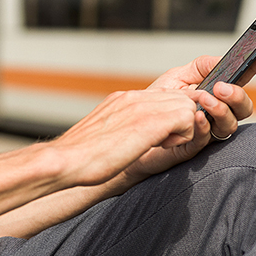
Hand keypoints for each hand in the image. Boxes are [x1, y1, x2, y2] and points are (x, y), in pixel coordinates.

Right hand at [50, 88, 201, 188]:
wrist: (67, 160)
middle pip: (180, 96)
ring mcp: (142, 105)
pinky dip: (183, 135)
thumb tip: (125, 135)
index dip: (170, 115)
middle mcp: (133, 97)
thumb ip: (119, 126)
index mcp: (121, 99)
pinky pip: (188, 118)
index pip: (163, 95)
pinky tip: (162, 147)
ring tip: (161, 144)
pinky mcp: (151, 121)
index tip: (161, 136)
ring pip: (187, 104)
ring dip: (183, 127)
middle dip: (181, 120)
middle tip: (164, 141)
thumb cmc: (81, 156)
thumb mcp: (102, 133)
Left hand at [149, 50, 255, 138]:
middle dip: (238, 96)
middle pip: (243, 108)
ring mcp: (207, 131)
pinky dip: (203, 126)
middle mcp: (216, 114)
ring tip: (205, 100)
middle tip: (222, 87)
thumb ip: (201, 68)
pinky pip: (205, 138)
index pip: (241, 80)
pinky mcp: (192, 146)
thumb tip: (222, 59)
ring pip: (229, 125)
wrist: (134, 130)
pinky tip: (197, 116)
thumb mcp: (177, 78)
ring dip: (221, 110)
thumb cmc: (156, 105)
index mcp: (215, 94)